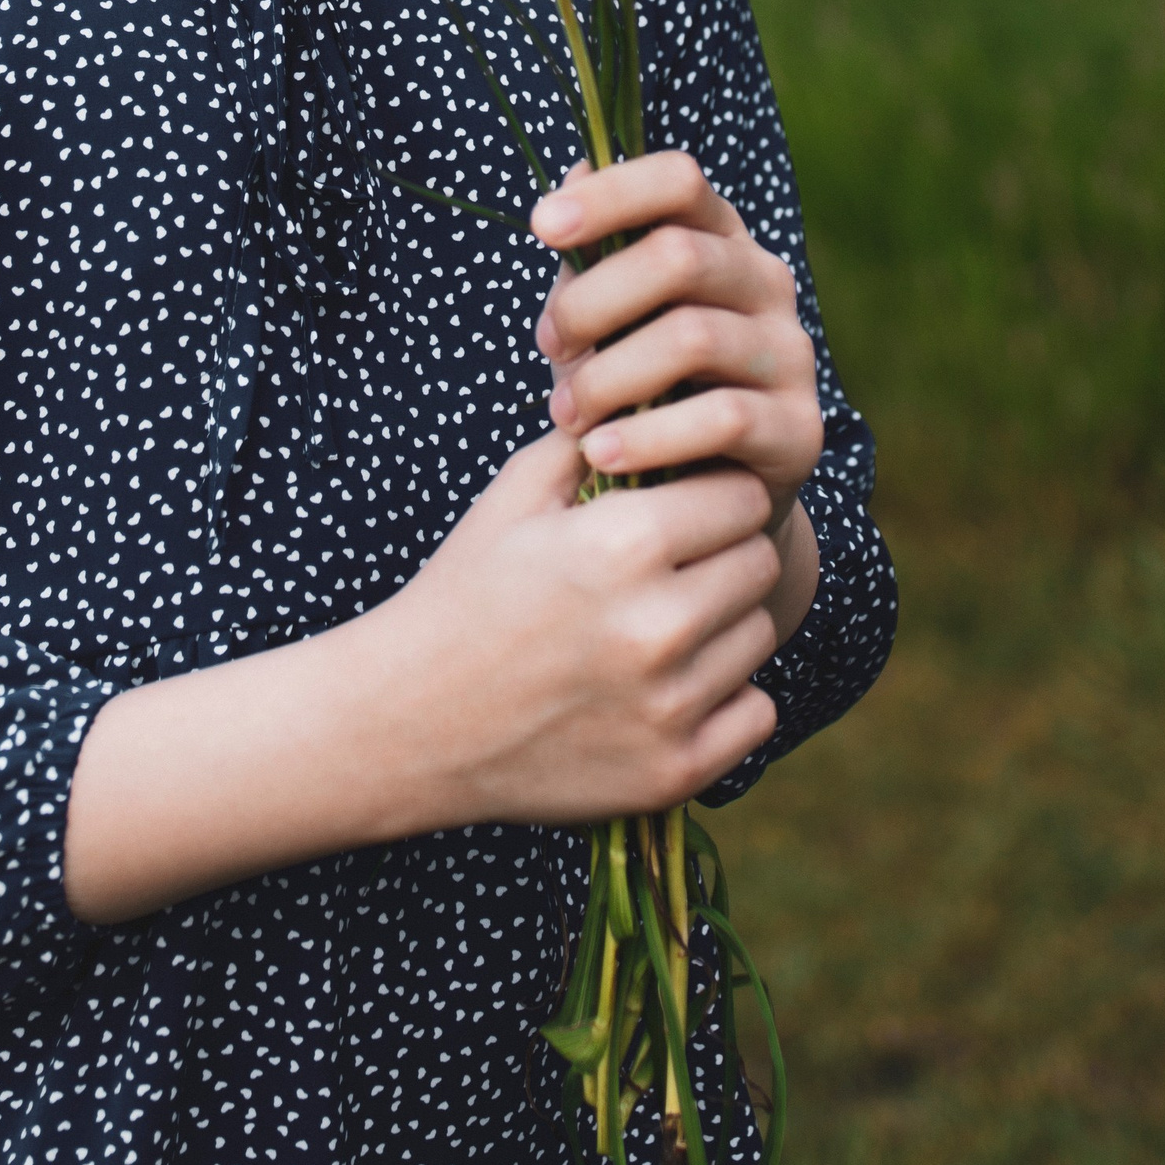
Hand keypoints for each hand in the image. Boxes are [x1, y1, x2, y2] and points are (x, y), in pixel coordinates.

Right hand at [62, 426, 782, 918]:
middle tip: (671, 567)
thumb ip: (591, 439)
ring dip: (722, 625)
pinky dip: (723, 698)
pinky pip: (756, 713)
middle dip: (721, 554)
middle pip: (757, 562)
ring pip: (758, 634)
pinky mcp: (676, 771)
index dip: (710, 494)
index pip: (739, 494)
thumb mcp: (513, 497)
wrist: (405, 724)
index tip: (680, 508)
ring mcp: (669, 706)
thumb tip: (659, 392)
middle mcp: (657, 625)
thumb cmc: (462, 594)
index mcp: (620, 544)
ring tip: (656, 626)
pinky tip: (666, 686)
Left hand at [532, 151, 824, 624]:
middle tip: (546, 348)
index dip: (611, 193)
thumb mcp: (607, 321)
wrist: (704, 493)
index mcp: (719, 239)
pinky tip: (599, 454)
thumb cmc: (642, 387)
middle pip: (679, 256)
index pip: (679, 181)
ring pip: (694, 337)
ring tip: (564, 417)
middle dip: (592, 301)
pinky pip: (721, 419)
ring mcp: (790, 355)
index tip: (541, 224)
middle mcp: (765, 284)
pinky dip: (647, 436)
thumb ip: (590, 260)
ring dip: (609, 377)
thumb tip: (568, 175)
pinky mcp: (799, 429)